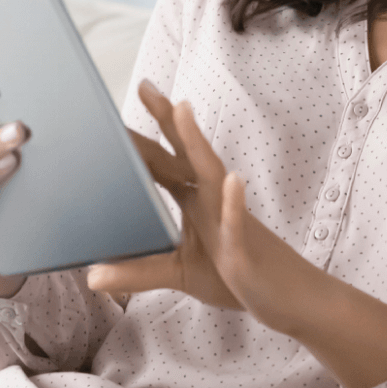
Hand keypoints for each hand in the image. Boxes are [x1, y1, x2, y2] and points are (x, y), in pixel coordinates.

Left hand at [87, 80, 386, 387]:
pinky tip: (233, 182)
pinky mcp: (245, 247)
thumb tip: (91, 278)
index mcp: (195, 201)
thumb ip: (138, 272)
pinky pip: (238, 223)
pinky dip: (234, 203)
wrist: (294, 300)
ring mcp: (230, 219)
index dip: (140, 138)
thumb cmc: (237, 277)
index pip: (163, 162)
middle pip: (185, 154)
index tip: (112, 112)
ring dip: (197, 143)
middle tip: (145, 87)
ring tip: (182, 110)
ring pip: (212, 175)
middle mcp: (211, 200)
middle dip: (167, 121)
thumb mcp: (179, 274)